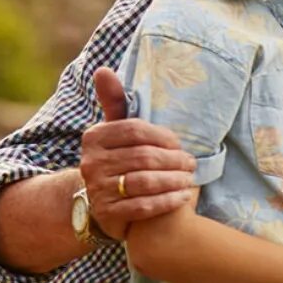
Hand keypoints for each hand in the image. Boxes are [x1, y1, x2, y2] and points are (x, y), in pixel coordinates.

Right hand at [81, 67, 195, 239]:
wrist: (99, 201)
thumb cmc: (117, 158)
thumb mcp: (114, 131)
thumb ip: (114, 102)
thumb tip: (103, 69)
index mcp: (94, 137)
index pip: (136, 131)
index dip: (163, 137)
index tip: (180, 144)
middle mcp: (91, 163)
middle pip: (144, 157)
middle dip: (174, 160)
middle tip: (192, 163)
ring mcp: (98, 189)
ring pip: (145, 182)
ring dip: (174, 181)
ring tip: (190, 179)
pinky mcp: (108, 213)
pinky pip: (144, 206)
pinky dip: (168, 201)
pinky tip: (183, 197)